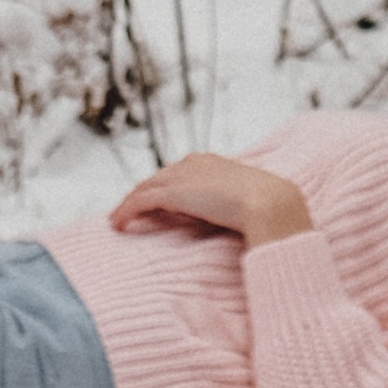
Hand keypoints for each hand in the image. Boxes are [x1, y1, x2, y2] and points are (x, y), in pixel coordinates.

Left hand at [109, 152, 312, 247]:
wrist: (271, 204)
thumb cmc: (268, 208)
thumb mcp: (246, 202)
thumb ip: (233, 206)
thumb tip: (235, 221)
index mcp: (211, 162)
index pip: (178, 174)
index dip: (163, 188)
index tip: (155, 203)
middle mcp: (193, 164)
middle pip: (158, 178)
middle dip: (142, 194)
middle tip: (128, 211)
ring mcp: (182, 177)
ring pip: (145, 188)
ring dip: (129, 204)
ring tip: (117, 220)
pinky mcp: (173, 193)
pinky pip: (141, 201)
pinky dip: (126, 211)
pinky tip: (118, 224)